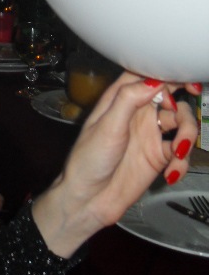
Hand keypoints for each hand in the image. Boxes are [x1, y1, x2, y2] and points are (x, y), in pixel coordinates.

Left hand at [32, 73, 199, 257]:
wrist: (88, 199)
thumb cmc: (88, 160)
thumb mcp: (106, 126)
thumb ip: (129, 100)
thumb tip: (153, 81)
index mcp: (120, 101)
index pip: (146, 77)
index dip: (166, 74)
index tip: (185, 81)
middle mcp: (138, 114)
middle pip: (170, 98)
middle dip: (183, 104)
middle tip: (184, 117)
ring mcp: (150, 135)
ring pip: (181, 124)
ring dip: (187, 135)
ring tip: (178, 151)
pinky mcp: (159, 157)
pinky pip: (181, 153)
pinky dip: (182, 161)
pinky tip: (172, 173)